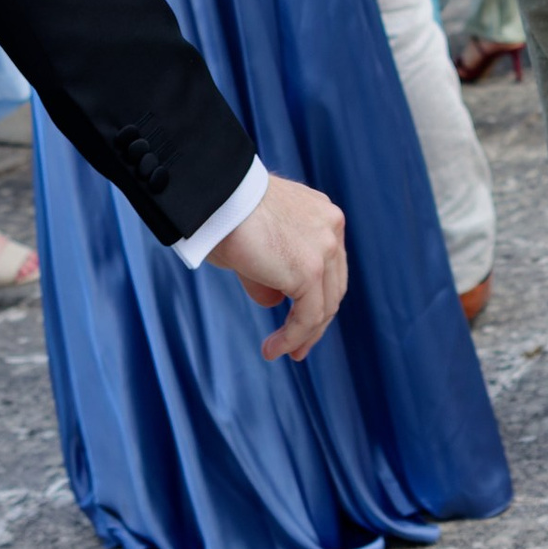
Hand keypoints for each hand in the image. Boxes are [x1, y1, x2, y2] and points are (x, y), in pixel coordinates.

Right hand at [208, 173, 348, 360]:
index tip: (300, 320)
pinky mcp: (310, 270)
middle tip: (297, 347)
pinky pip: (308, 316)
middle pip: (332, 287)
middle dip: (314, 322)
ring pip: (322, 306)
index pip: (330, 265)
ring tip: (280, 351)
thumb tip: (274, 300)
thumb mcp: (255, 243)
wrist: (215, 197)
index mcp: (321, 214)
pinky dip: (293, 337)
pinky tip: (274, 349)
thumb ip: (270, 270)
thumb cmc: (223, 213)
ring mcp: (325, 248)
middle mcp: (331, 227)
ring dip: (302, 335)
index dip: (316, 297)